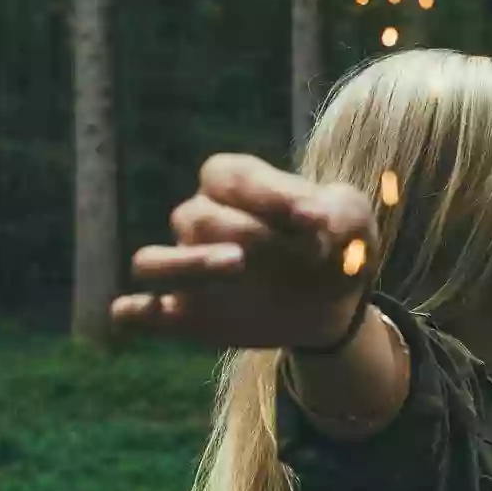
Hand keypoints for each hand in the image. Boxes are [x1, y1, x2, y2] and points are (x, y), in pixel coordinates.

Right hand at [113, 154, 378, 348]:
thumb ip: (338, 211)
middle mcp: (201, 219)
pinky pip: (141, 311)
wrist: (335, 303)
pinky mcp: (184, 314)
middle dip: (250, 235)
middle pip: (198, 218)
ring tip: (235, 268)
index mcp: (235, 183)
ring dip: (187, 264)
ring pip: (153, 261)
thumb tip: (313, 221)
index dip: (268, 194)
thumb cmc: (337, 244)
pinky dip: (137, 312)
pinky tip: (145, 313)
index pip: (228, 176)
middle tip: (304, 258)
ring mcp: (187, 268)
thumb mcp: (354, 219)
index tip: (316, 220)